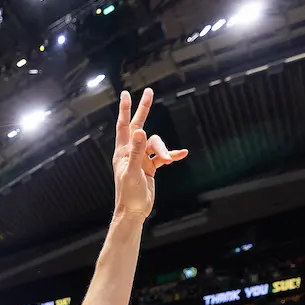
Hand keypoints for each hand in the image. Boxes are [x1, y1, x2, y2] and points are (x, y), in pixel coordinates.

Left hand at [112, 89, 187, 218]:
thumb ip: (137, 152)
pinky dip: (171, 155)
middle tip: (149, 92)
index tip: (126, 94)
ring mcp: (142, 159)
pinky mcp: (151, 167)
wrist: (134, 212)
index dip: (125, 109)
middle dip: (144, 109)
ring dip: (164, 151)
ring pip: (156, 145)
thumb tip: (140, 131)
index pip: (124, 126)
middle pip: (139, 126)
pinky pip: (163, 157)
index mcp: (123, 152)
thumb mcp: (133, 172)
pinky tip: (181, 154)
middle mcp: (131, 153)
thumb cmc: (129, 194)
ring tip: (168, 160)